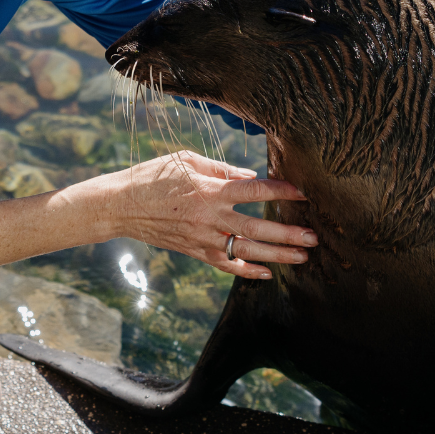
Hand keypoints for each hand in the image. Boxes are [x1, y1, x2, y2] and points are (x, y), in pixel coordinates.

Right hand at [103, 150, 314, 279]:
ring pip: (247, 251)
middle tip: (314, 237)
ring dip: (277, 255)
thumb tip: (250, 176)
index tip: (303, 193)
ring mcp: (203, 239)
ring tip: (302, 257)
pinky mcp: (195, 252)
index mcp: (209, 190)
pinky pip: (226, 265)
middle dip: (288, 234)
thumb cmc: (152, 176)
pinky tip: (267, 273)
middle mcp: (209, 217)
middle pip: (258, 228)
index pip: (254, 190)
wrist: (121, 206)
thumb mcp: (186, 160)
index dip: (281, 191)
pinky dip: (247, 270)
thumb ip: (221, 169)